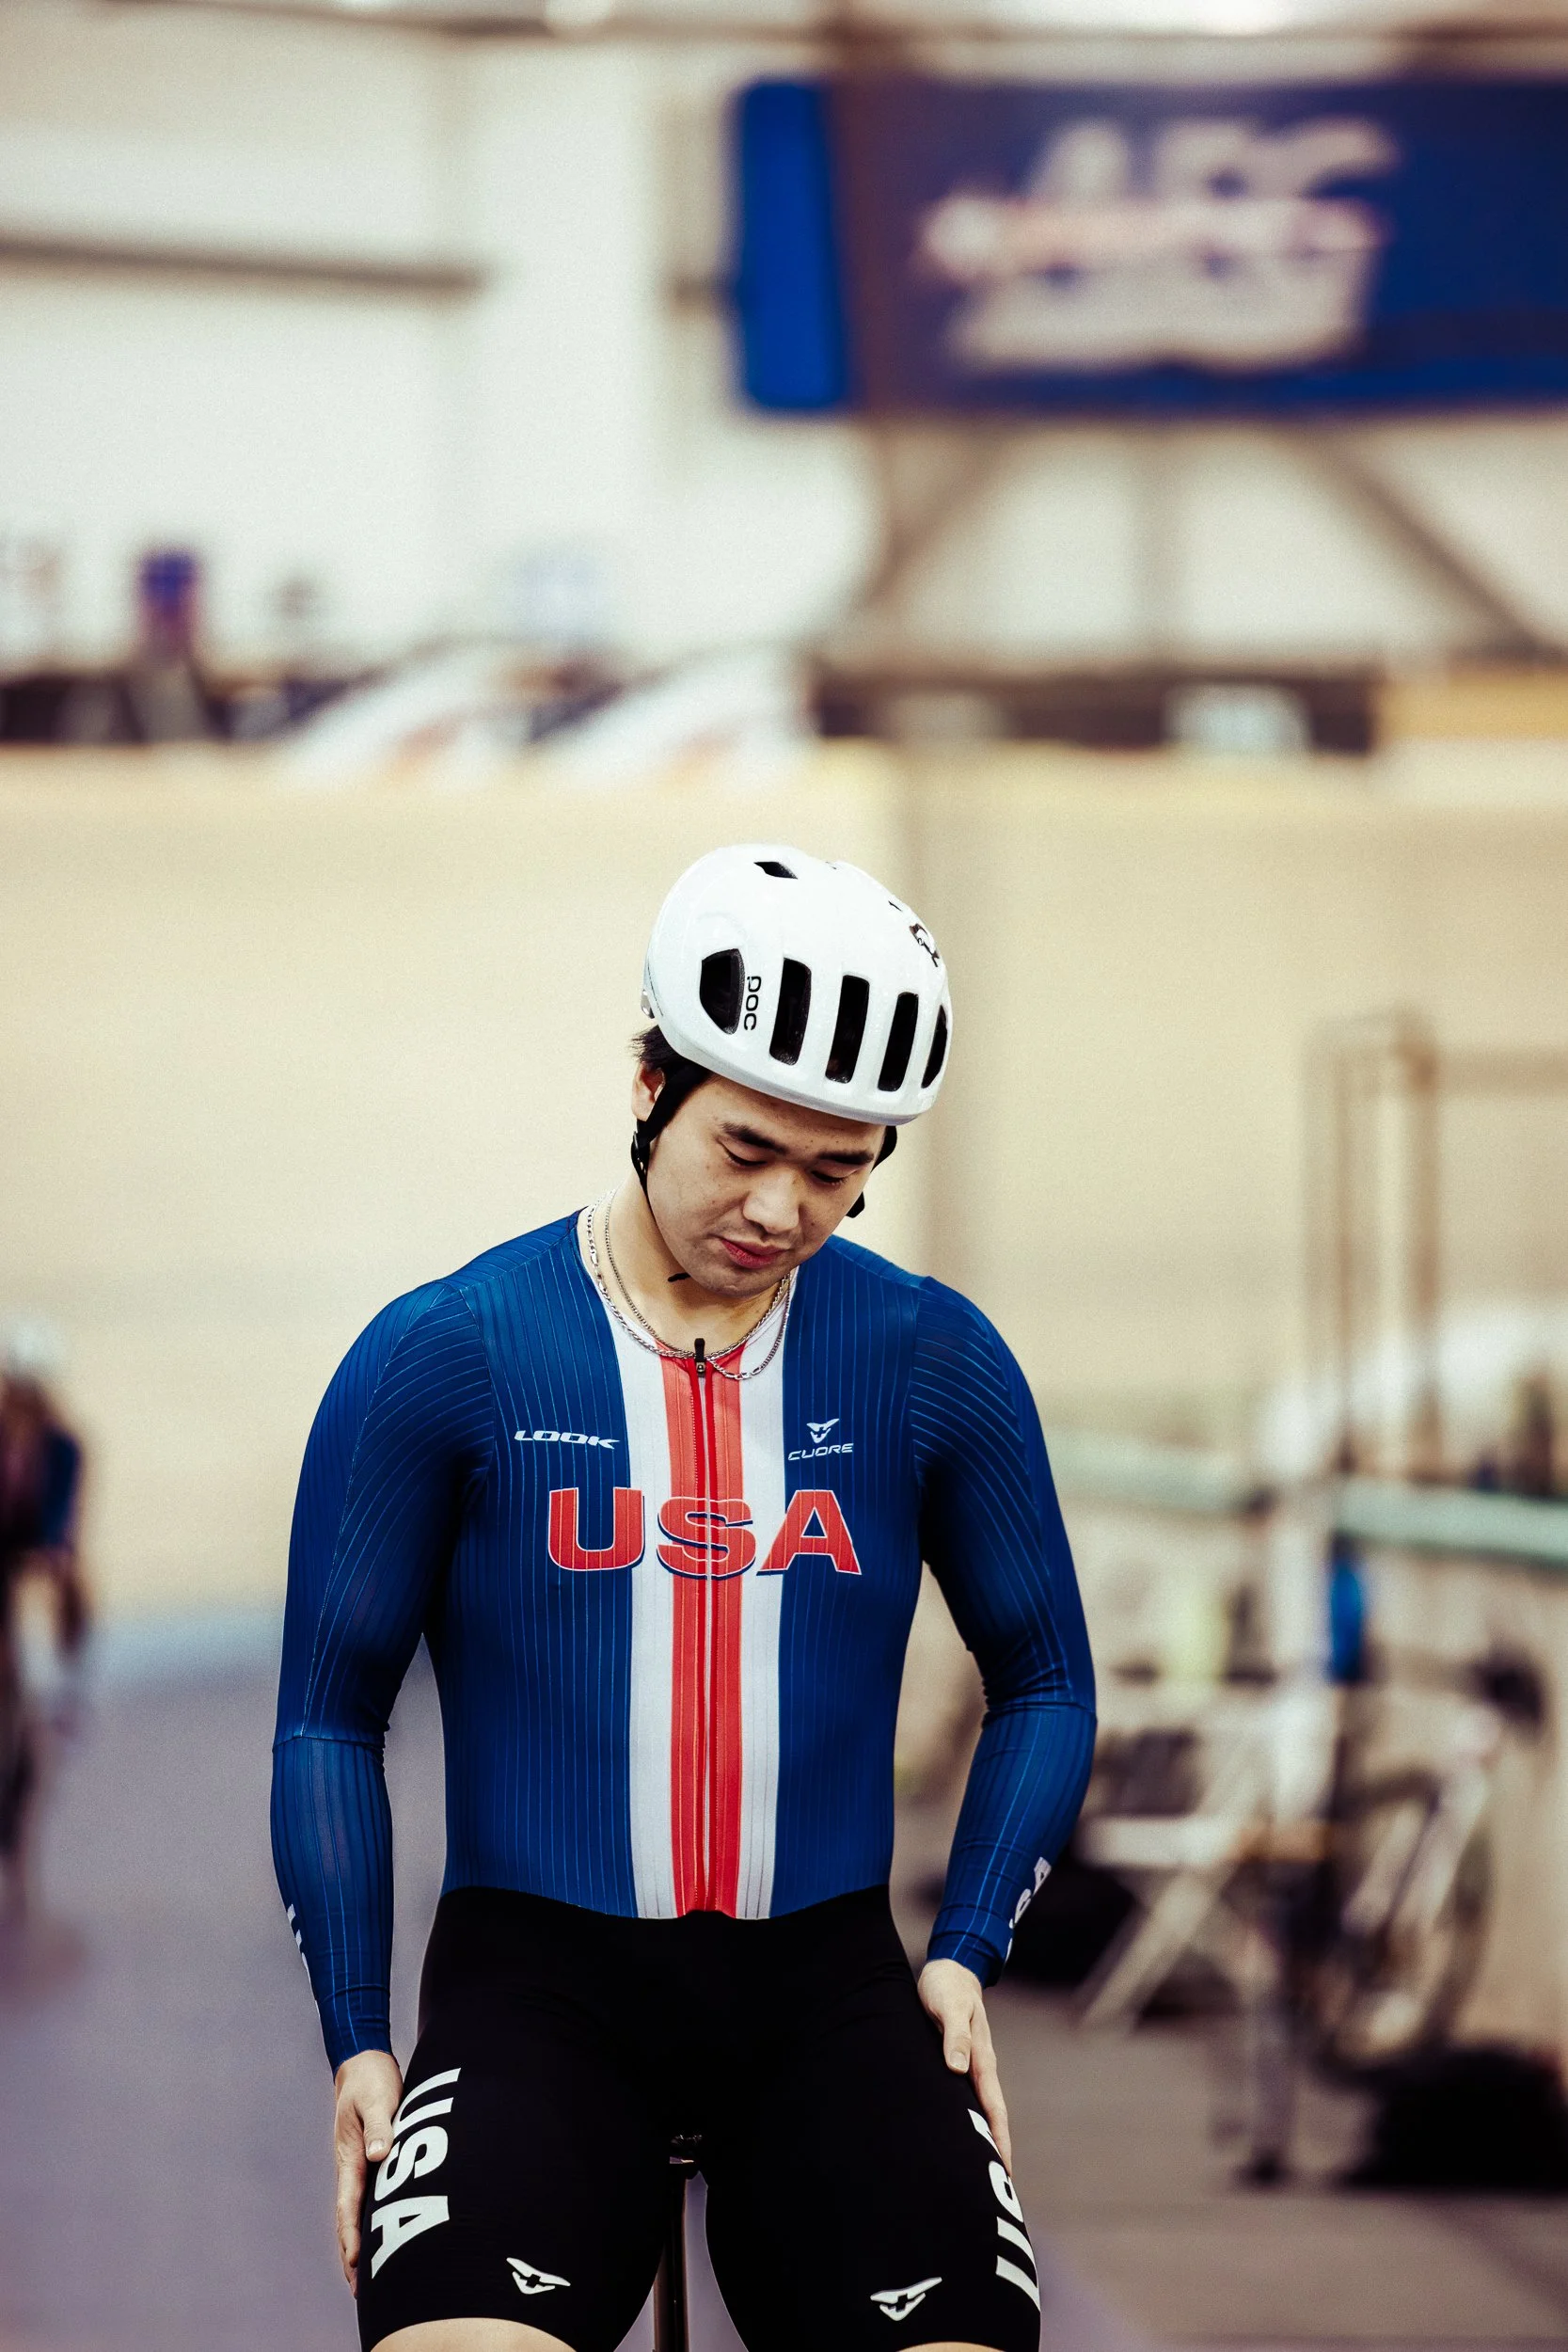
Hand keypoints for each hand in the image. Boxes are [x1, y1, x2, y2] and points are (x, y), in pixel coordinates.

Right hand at [333, 2048, 403, 2292]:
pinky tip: (379, 2237)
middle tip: (359, 2291)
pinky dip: (369, 2223)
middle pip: (349, 2219)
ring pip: (357, 2213)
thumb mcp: (376, 2098)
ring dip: (359, 2244)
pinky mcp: (371, 2161)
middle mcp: (353, 2167)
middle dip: (352, 2254)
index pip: (349, 2204)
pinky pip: (368, 2199)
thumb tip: (379, 2154)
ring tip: (365, 2280)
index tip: (355, 2263)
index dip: (352, 2235)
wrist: (364, 2064)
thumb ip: (379, 2124)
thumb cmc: (371, 2080)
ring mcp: (360, 2166)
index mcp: (350, 2156)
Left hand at [917, 1959, 1011, 2173]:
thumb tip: (958, 2069)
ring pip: (981, 2108)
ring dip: (985, 2136)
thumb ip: (954, 2036)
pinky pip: (966, 2096)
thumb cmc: (946, 1986)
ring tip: (983, 2169)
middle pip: (993, 2115)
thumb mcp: (948, 2007)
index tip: (1005, 2169)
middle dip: (998, 2148)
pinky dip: (969, 2118)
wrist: (951, 1968)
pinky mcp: (958, 2061)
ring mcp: (971, 2065)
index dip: (1000, 2139)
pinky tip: (963, 2132)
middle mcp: (980, 2066)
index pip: (994, 2108)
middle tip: (1001, 2187)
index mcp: (981, 2058)